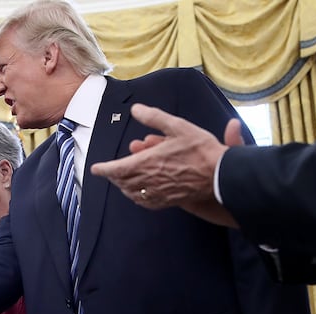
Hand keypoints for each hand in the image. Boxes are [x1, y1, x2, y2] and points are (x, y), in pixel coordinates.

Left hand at [90, 103, 239, 226]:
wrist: (220, 175)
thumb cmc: (200, 150)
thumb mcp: (178, 126)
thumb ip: (154, 117)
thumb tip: (135, 109)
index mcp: (147, 162)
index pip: (116, 168)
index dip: (103, 169)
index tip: (95, 169)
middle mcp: (148, 180)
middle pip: (121, 181)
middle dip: (113, 176)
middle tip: (109, 171)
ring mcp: (157, 193)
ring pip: (131, 192)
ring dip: (123, 186)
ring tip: (121, 179)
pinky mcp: (167, 201)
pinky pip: (145, 202)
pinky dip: (137, 197)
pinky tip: (138, 192)